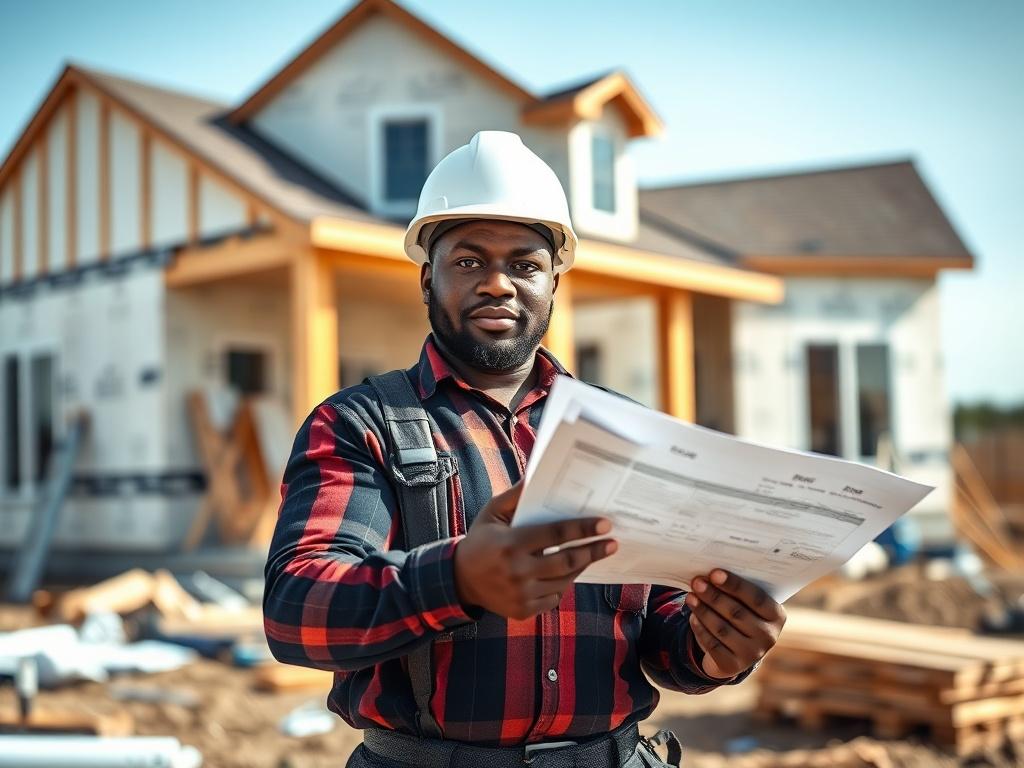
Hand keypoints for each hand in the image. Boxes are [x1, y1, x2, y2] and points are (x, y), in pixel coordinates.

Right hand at [454, 481, 616, 619]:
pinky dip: (562, 585)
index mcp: (511, 543)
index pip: (556, 535)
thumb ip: (515, 496)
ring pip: (564, 581)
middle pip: (567, 561)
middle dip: (593, 551)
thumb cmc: (480, 540)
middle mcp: (518, 571)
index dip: (583, 530)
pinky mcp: (522, 611)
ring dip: (580, 567)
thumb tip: (536, 475)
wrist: (459, 580)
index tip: (604, 524)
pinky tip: (566, 574)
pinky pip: (553, 598)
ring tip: (592, 555)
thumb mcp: (492, 513)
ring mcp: (521, 594)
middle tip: (612, 543)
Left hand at [685, 569, 785, 679]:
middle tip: (697, 582)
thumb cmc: (742, 615)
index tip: (714, 573)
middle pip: (736, 612)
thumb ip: (737, 591)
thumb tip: (710, 575)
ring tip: (691, 597)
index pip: (756, 598)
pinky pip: (712, 645)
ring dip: (703, 610)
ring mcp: (752, 654)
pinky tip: (692, 616)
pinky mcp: (733, 666)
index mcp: (777, 616)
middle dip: (713, 595)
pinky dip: (700, 628)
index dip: (734, 585)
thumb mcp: (747, 604)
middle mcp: (768, 637)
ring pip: (722, 629)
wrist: (737, 651)